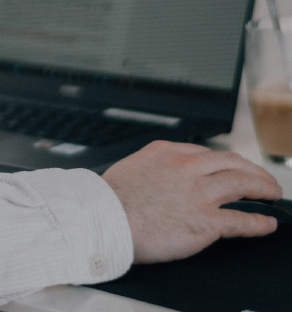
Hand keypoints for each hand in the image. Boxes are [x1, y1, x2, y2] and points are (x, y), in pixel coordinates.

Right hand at [102, 140, 282, 262]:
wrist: (104, 218)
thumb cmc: (110, 199)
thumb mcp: (132, 167)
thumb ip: (154, 167)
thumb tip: (161, 176)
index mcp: (167, 152)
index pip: (207, 152)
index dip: (226, 161)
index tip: (233, 167)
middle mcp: (187, 168)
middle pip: (232, 163)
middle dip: (253, 170)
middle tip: (263, 178)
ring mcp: (198, 193)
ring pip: (243, 184)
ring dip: (263, 188)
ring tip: (272, 194)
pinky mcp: (206, 221)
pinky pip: (242, 220)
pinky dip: (259, 222)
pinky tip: (267, 223)